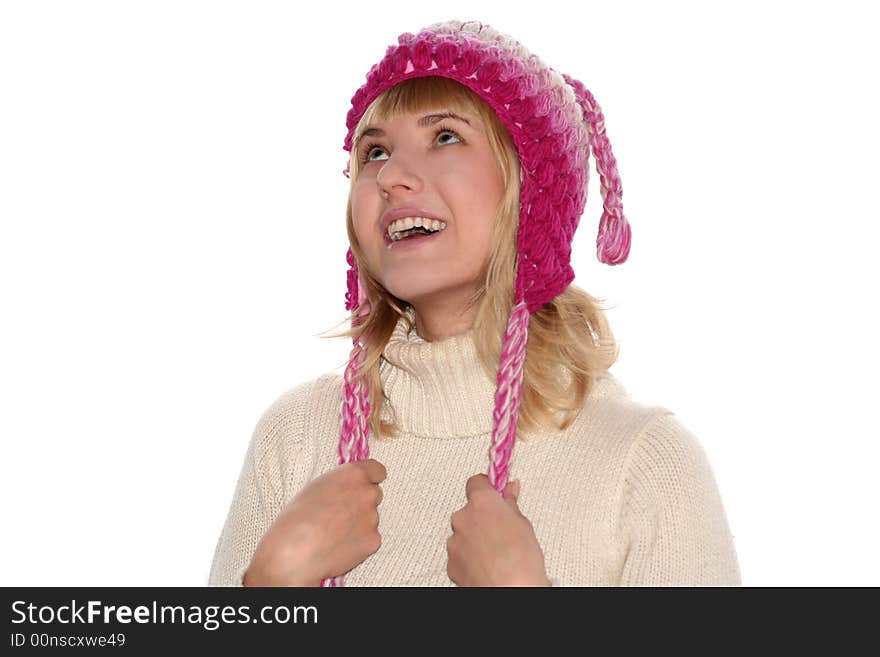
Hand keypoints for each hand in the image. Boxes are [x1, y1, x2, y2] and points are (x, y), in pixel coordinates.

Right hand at [244, 458, 386, 585]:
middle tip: (341, 514)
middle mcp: (367, 494)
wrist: (294, 552)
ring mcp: (372, 518)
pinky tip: (339, 546)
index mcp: (353, 475)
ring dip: (359, 523)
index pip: (377, 470)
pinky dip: (359, 543)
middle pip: (374, 494)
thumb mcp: (317, 487)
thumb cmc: (297, 518)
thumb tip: (346, 489)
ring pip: (370, 518)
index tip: (363, 485)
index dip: (370, 478)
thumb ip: (340, 483)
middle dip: (362, 502)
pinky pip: (370, 539)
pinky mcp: (373, 541)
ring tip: (334, 533)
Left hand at [446, 475, 549, 586]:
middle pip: (469, 510)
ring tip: (496, 551)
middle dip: (482, 516)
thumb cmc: (520, 561)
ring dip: (475, 537)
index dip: (486, 487)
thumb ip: (510, 504)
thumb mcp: (523, 524)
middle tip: (501, 528)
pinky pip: (459, 553)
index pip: (476, 482)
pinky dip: (470, 556)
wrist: (511, 590)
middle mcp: (463, 518)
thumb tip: (509, 491)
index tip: (495, 491)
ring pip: (463, 532)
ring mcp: (454, 541)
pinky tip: (487, 563)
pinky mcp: (451, 562)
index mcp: (481, 502)